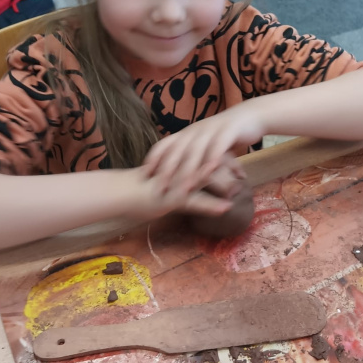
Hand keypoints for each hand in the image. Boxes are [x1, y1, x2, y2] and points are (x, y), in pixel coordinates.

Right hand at [124, 152, 245, 222]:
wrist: (120, 192)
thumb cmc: (141, 186)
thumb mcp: (166, 177)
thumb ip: (180, 174)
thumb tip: (194, 177)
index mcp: (181, 159)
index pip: (209, 153)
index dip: (226, 158)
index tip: (237, 168)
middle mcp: (182, 166)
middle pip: (213, 162)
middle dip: (231, 169)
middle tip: (242, 177)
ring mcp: (179, 181)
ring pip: (208, 178)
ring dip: (226, 186)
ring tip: (239, 194)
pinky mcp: (173, 196)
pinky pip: (196, 200)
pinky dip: (212, 205)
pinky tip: (226, 209)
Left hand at [142, 104, 264, 197]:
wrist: (251, 115)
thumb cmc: (225, 134)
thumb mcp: (204, 143)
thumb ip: (191, 155)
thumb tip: (175, 174)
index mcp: (187, 133)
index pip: (164, 144)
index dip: (154, 159)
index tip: (145, 174)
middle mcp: (195, 130)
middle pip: (177, 150)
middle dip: (168, 170)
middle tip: (160, 188)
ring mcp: (211, 129)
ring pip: (196, 151)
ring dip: (189, 170)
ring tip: (184, 189)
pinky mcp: (228, 130)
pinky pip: (218, 146)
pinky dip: (212, 160)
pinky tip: (210, 173)